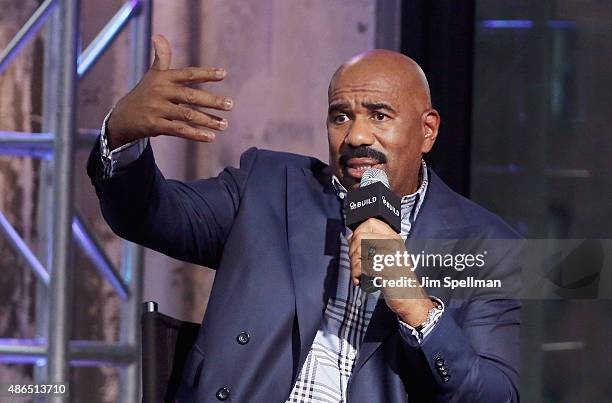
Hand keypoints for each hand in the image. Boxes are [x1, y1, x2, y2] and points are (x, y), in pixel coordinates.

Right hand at [107, 34, 233, 148]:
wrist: (123, 117)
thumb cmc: (145, 94)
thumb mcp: (153, 75)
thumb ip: (161, 58)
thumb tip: (159, 36)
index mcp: (163, 78)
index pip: (188, 74)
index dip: (205, 73)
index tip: (224, 74)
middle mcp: (161, 92)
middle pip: (190, 96)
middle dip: (212, 101)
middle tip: (230, 105)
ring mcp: (157, 109)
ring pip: (187, 114)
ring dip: (207, 120)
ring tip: (224, 125)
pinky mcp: (155, 126)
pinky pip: (179, 130)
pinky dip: (196, 134)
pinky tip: (210, 137)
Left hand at [347, 218, 434, 326]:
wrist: (411, 298)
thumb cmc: (397, 279)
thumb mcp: (385, 256)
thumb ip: (369, 244)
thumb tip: (351, 236)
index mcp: (393, 238)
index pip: (370, 222)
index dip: (358, 232)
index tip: (356, 246)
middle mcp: (392, 245)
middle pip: (360, 236)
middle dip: (352, 251)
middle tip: (357, 263)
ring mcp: (390, 257)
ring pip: (359, 250)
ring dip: (354, 265)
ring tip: (359, 273)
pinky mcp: (386, 271)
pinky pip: (362, 267)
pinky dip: (358, 275)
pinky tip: (362, 280)